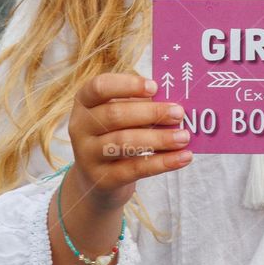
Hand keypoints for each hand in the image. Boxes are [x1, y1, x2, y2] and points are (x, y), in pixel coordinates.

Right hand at [68, 72, 191, 209]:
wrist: (98, 179)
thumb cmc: (116, 134)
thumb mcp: (123, 115)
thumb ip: (142, 104)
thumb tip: (174, 104)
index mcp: (85, 102)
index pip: (99, 87)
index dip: (127, 85)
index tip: (154, 87)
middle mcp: (80, 127)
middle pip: (114, 115)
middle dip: (151, 113)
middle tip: (179, 113)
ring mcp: (87, 154)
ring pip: (123, 142)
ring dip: (159, 138)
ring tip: (183, 137)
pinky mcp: (102, 178)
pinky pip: (135, 168)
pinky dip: (163, 162)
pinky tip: (183, 157)